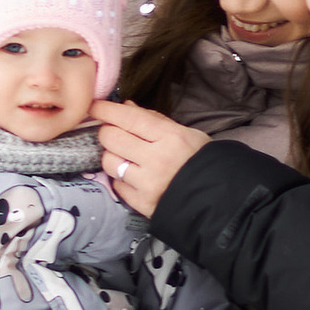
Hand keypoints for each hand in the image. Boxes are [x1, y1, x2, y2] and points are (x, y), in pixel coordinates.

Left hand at [95, 97, 210, 215]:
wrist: (214, 197)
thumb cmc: (199, 159)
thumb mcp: (184, 133)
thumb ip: (153, 119)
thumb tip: (124, 106)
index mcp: (170, 137)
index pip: (128, 118)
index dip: (106, 110)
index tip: (95, 106)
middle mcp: (156, 159)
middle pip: (111, 138)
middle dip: (108, 133)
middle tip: (116, 134)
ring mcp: (147, 184)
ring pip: (109, 162)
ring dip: (114, 157)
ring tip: (128, 158)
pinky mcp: (141, 203)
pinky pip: (117, 185)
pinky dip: (121, 179)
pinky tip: (135, 177)